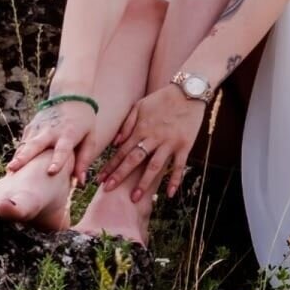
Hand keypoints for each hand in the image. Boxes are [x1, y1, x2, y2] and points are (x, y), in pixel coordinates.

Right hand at [4, 100, 98, 180]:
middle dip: (24, 157)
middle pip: (36, 145)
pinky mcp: (31, 126)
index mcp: (68, 134)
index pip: (62, 149)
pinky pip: (23, 142)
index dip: (57, 160)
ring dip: (17, 157)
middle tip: (13, 169)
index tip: (51, 172)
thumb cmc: (84, 121)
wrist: (71, 95)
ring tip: (9, 171)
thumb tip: (81, 181)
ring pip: (25, 144)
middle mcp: (51, 131)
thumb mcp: (90, 137)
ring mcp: (39, 127)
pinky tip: (12, 167)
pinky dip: (18, 154)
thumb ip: (85, 158)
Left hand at [97, 84, 207, 200]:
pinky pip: (179, 165)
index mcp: (141, 129)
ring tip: (135, 198)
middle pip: (134, 160)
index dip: (110, 165)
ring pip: (154, 166)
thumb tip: (115, 143)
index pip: (122, 151)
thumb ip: (127, 124)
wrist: (188, 91)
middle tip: (108, 190)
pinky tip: (170, 193)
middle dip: (120, 175)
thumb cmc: (162, 99)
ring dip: (144, 183)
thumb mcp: (139, 106)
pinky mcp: (184, 145)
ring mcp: (169, 142)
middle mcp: (153, 137)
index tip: (100, 179)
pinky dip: (174, 179)